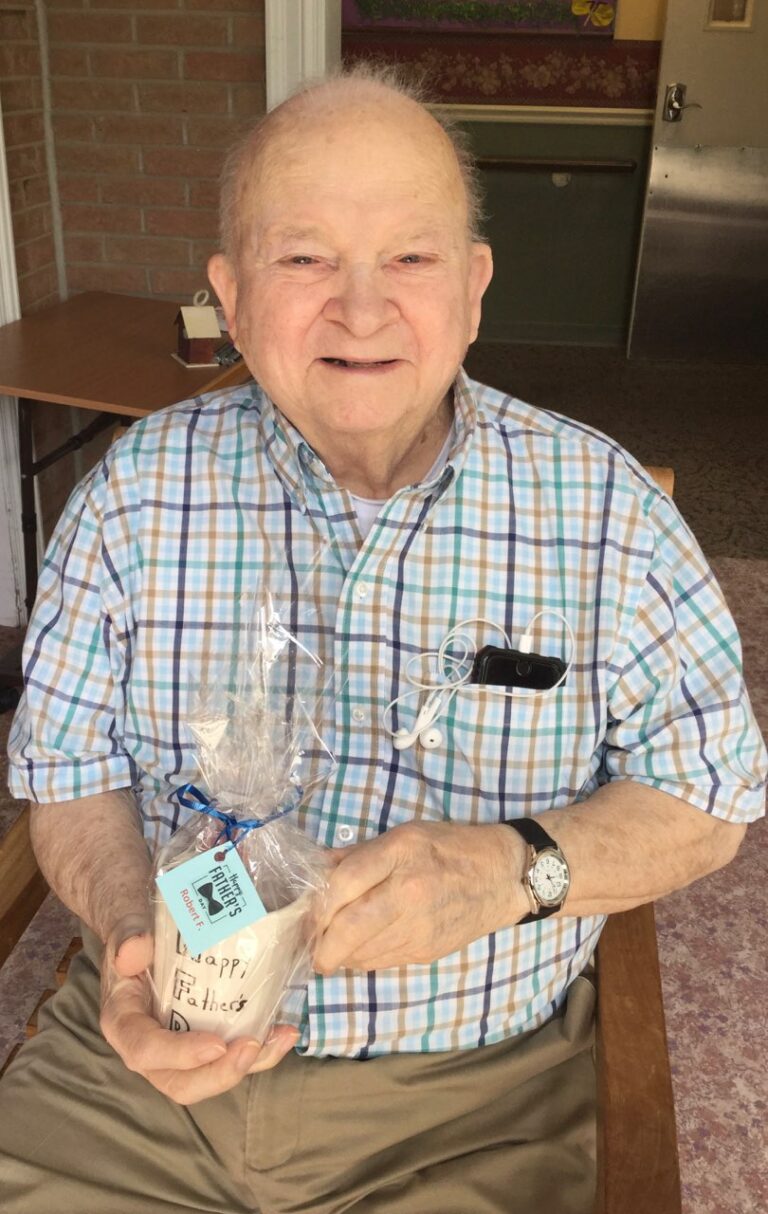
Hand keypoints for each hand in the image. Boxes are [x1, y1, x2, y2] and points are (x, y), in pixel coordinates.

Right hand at [99, 912, 297, 1105]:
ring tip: (281, 1038)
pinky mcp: (205, 1042)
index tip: (216, 1044)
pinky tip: (283, 1031)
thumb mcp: (128, 929)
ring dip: (250, 1064)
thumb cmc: (138, 934)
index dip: (180, 1054)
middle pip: (181, 1082)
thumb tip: (134, 950)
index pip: (145, 1051)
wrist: (150, 934)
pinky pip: (230, 1057)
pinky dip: (259, 1050)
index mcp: (124, 1024)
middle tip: (253, 1046)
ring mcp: (180, 1050)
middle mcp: (150, 1049)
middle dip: (221, 1073)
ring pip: (212, 1075)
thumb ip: (128, 936)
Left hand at [313, 821, 523, 973]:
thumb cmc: (450, 848)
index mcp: (401, 854)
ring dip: (340, 954)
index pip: (345, 882)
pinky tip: (361, 947)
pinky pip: (382, 961)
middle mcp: (409, 892)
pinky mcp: (426, 951)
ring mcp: (419, 927)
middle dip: (322, 945)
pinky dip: (363, 958)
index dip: (318, 904)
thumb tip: (317, 872)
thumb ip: (358, 855)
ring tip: (332, 946)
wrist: (501, 877)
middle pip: (349, 927)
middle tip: (312, 946)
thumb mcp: (403, 835)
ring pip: (363, 952)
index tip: (306, 915)